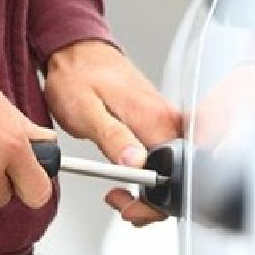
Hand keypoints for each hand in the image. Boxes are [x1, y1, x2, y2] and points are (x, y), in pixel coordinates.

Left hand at [44, 40, 181, 225]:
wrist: (77, 51)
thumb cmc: (78, 76)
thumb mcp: (86, 111)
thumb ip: (113, 138)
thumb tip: (135, 165)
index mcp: (155, 119)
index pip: (173, 174)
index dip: (152, 200)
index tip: (126, 203)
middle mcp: (168, 120)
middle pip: (177, 177)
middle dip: (151, 202)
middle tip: (119, 201)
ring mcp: (166, 121)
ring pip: (172, 170)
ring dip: (148, 191)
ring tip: (118, 191)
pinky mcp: (159, 122)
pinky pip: (164, 157)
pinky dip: (147, 174)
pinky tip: (128, 174)